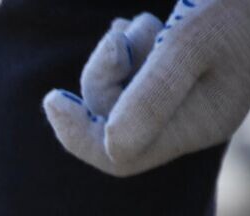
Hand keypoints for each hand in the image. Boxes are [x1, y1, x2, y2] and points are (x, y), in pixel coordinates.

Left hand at [43, 0, 249, 176]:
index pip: (118, 158)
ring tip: (143, 23)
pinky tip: (146, 24)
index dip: (78, 135)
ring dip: (118, 60)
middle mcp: (194, 119)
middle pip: (115, 124)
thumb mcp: (192, 41)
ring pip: (125, 96)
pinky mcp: (191, 70)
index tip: (53, 99)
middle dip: (102, 81)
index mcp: (197, 126)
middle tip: (118, 37)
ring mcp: (194, 96)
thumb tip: (110, 145)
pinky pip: (143, 76)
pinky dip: (132, 52)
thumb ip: (152, 94)